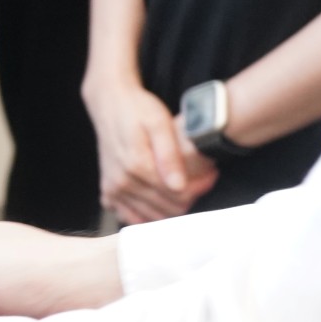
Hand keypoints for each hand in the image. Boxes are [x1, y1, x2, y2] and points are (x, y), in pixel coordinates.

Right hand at [81, 77, 216, 223]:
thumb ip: (169, 154)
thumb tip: (179, 185)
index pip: (178, 193)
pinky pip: (129, 216)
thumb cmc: (137, 109)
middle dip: (190, 197)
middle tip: (202, 178)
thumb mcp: (158, 122)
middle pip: (167, 208)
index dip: (200, 187)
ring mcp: (113, 189)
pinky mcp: (108, 192)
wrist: (109, 104)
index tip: (212, 174)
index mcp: (136, 166)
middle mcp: (121, 182)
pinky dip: (146, 215)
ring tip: (184, 185)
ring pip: (151, 216)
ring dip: (172, 206)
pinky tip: (158, 200)